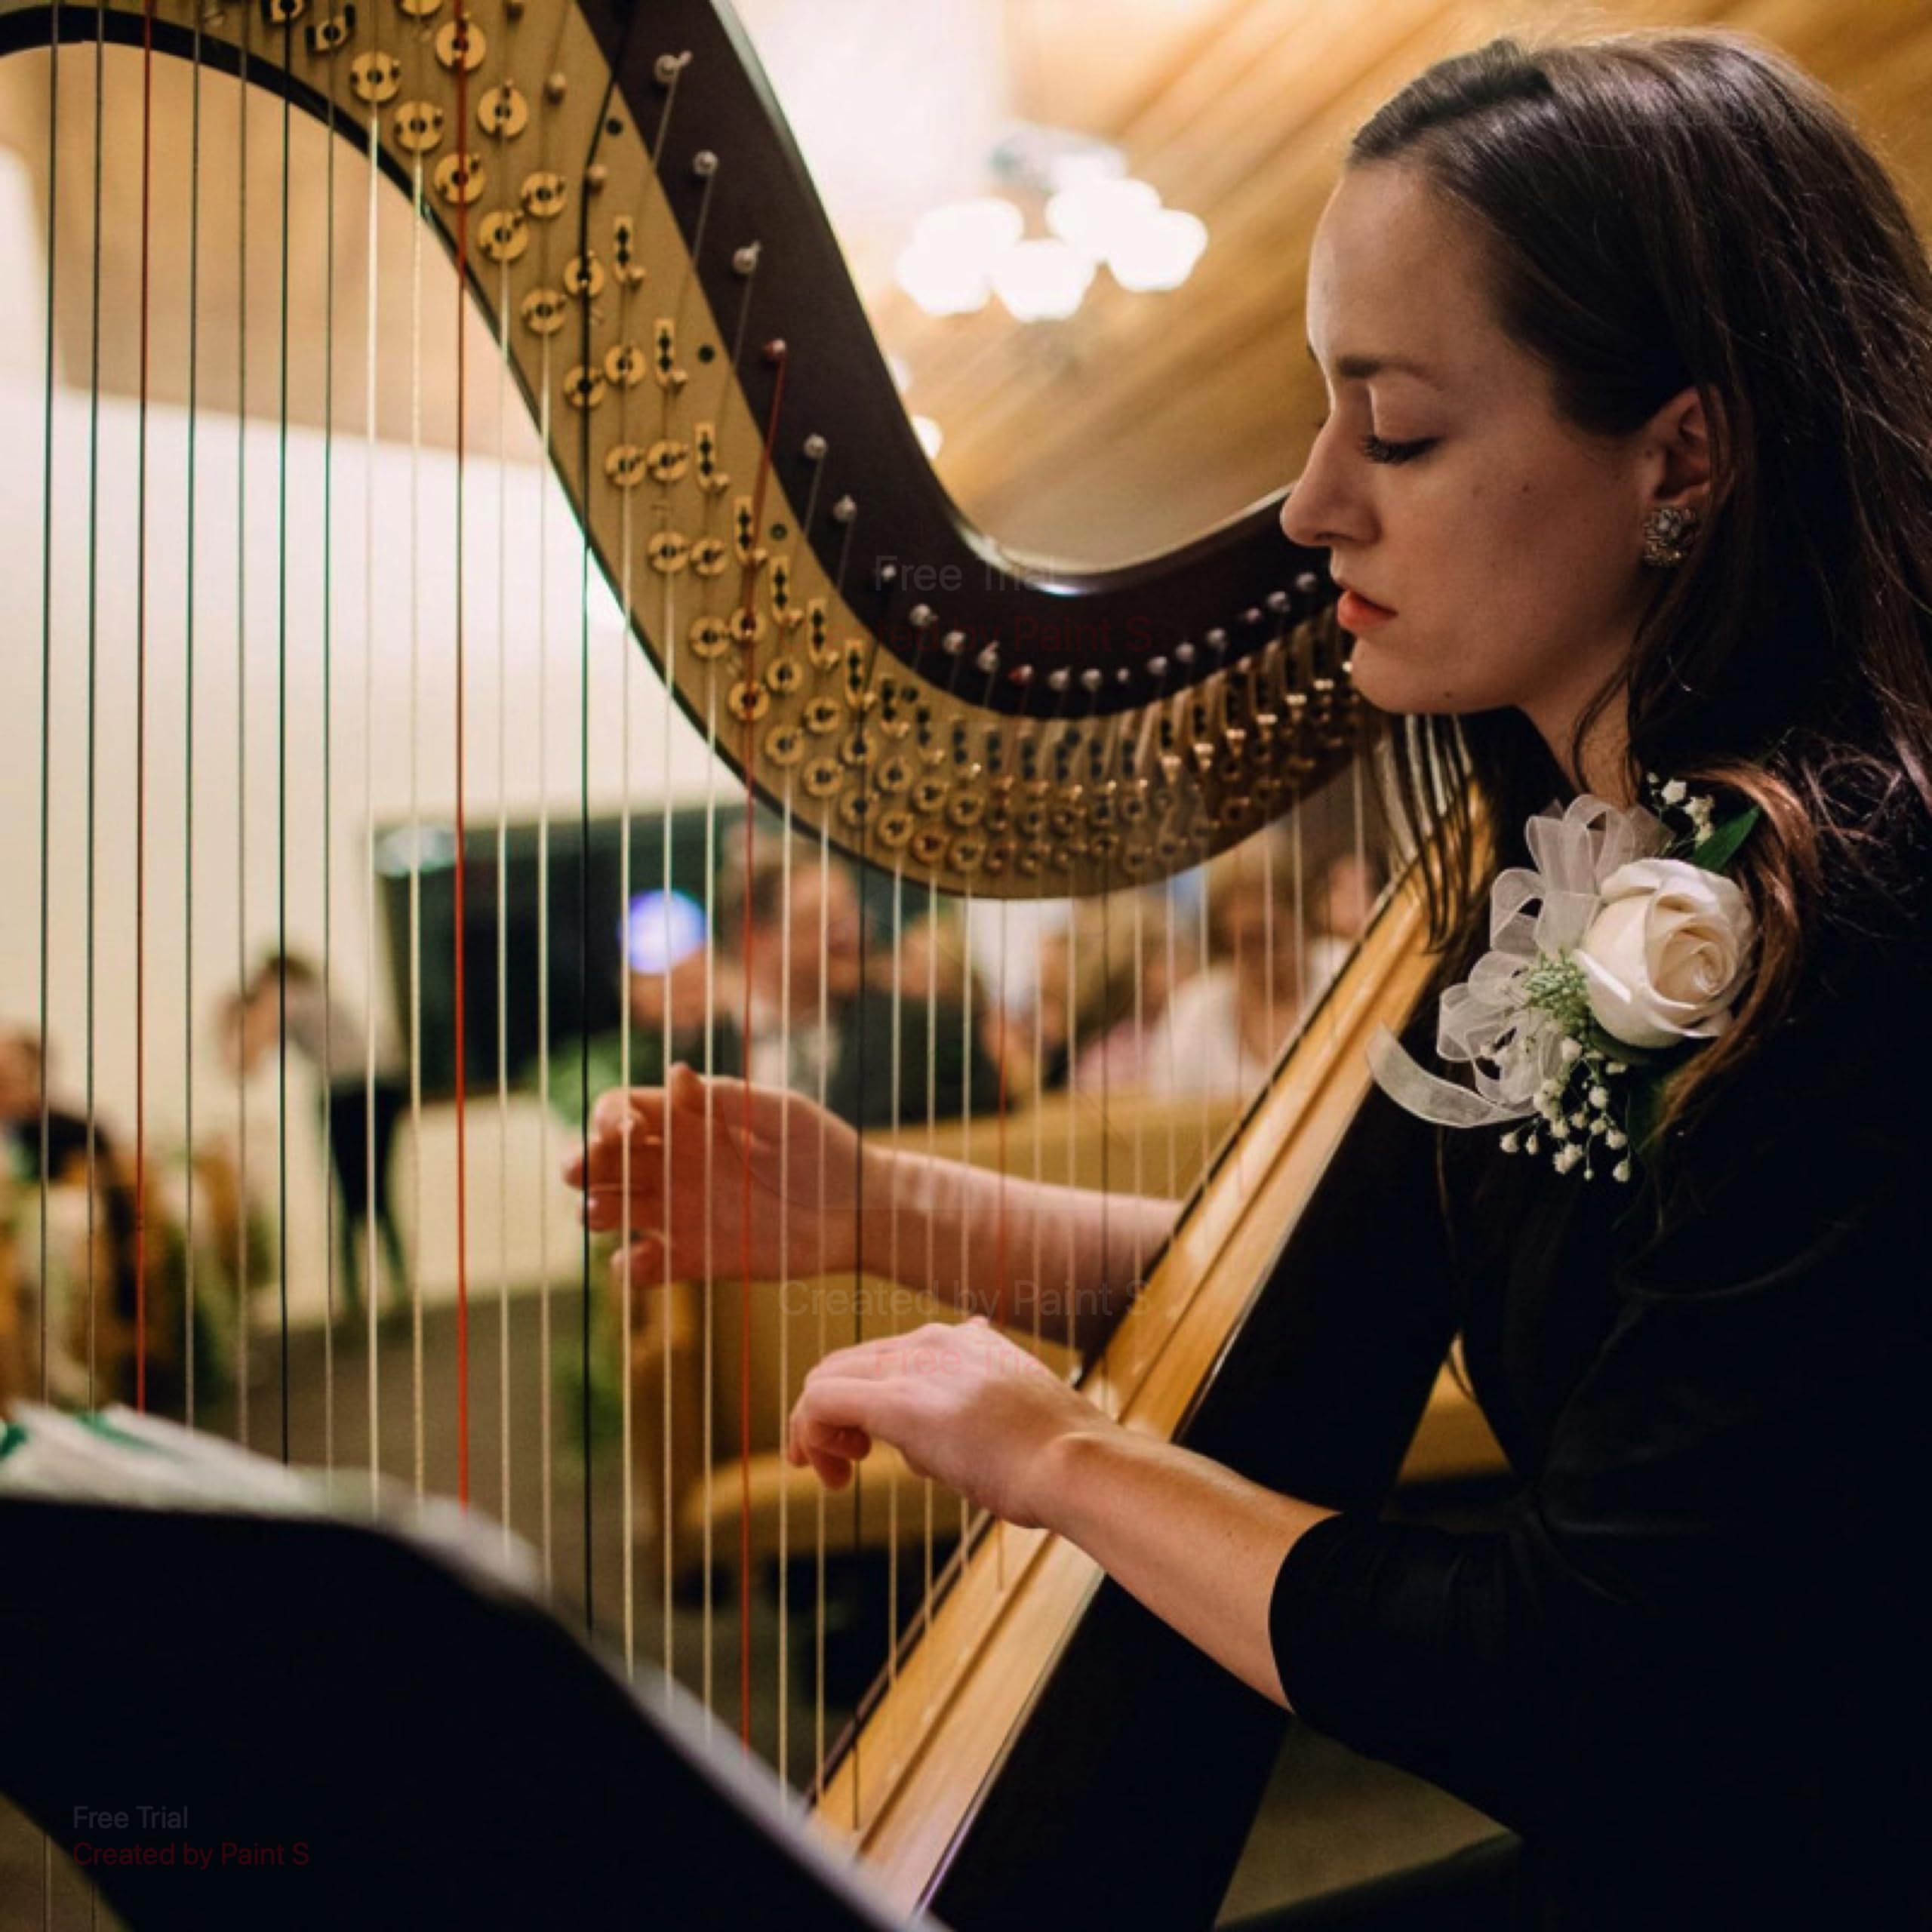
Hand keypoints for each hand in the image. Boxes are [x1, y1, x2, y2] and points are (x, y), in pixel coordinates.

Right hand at [562, 1063, 881, 1290]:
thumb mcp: (781, 1115)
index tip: (626, 1132)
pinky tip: (643, 1259)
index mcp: (690, 1121)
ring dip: (597, 1210)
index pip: (624, 1111)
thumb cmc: (825, 1151)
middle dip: (584, 1163)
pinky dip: (631, 1268)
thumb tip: (676, 1073)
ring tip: (602, 1213)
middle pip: (605, 1161)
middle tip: (581, 1171)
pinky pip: (643, 1267)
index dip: (610, 1118)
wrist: (859, 1213)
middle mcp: (676, 1164)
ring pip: (613, 1210)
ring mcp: (680, 1212)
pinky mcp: (694, 1258)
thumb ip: (728, 1100)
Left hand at [786, 1317, 1105, 1531]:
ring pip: (825, 1381)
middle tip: (838, 1471)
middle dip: (827, 1418)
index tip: (861, 1450)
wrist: (1076, 1463)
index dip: (858, 1406)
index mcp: (963, 1341)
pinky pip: (821, 1403)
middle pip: (845, 1366)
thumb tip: (944, 1430)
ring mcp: (914, 1368)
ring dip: (815, 1431)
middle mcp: (933, 1341)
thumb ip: (974, 1410)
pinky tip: (830, 1473)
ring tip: (835, 1477)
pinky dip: (809, 1435)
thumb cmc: (1055, 1457)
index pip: (883, 1360)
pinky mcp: (897, 1403)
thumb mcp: (1013, 1417)